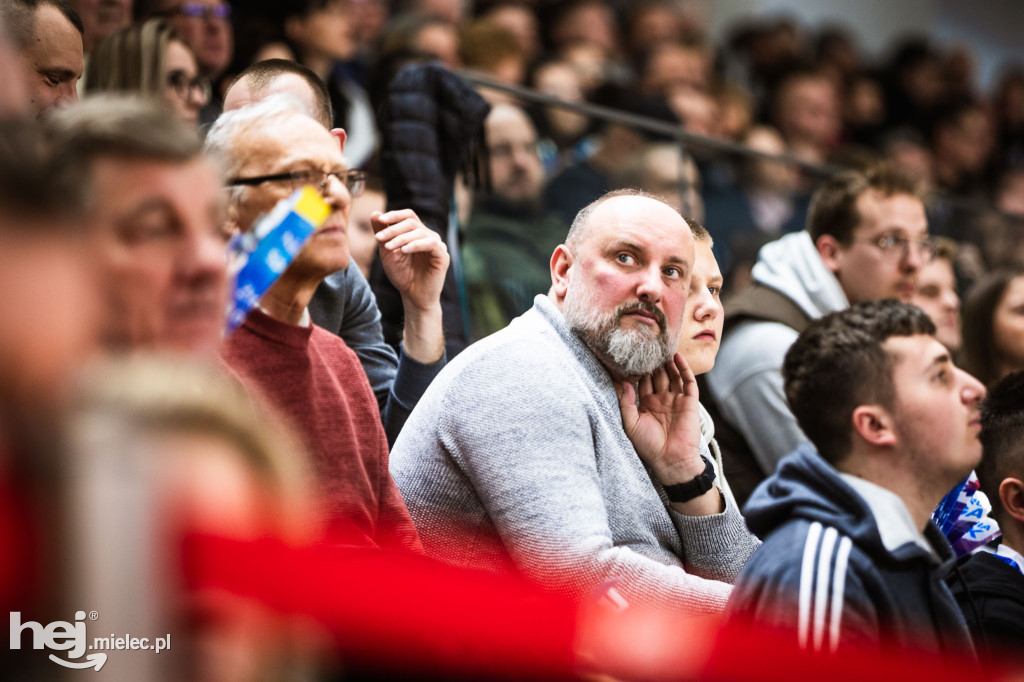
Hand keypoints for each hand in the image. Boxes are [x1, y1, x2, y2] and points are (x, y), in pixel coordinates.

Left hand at [372, 209, 449, 312]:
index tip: (379, 220)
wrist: (413, 297)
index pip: (408, 216)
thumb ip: (382, 232)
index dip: (394, 215)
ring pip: (419, 232)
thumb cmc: (402, 274)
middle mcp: (429, 236)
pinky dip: (415, 245)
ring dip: (401, 238)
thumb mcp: (388, 251)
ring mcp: (437, 245)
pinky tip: (403, 251)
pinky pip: (430, 244)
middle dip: (393, 229)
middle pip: (412, 223)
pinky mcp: (442, 256)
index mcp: (418, 233)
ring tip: (388, 247)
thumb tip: (375, 213)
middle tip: (379, 238)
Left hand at [617, 353, 704, 484]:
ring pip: (672, 375)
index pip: (642, 382)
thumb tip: (622, 382)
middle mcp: (661, 399)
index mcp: (646, 404)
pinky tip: (677, 357)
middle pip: (658, 375)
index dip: (638, 370)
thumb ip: (626, 403)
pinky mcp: (690, 401)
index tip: (631, 355)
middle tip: (647, 345)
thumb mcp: (631, 424)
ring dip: (668, 362)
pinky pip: (688, 381)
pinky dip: (683, 368)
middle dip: (653, 362)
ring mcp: (676, 399)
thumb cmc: (649, 446)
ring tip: (662, 347)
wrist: (671, 461)